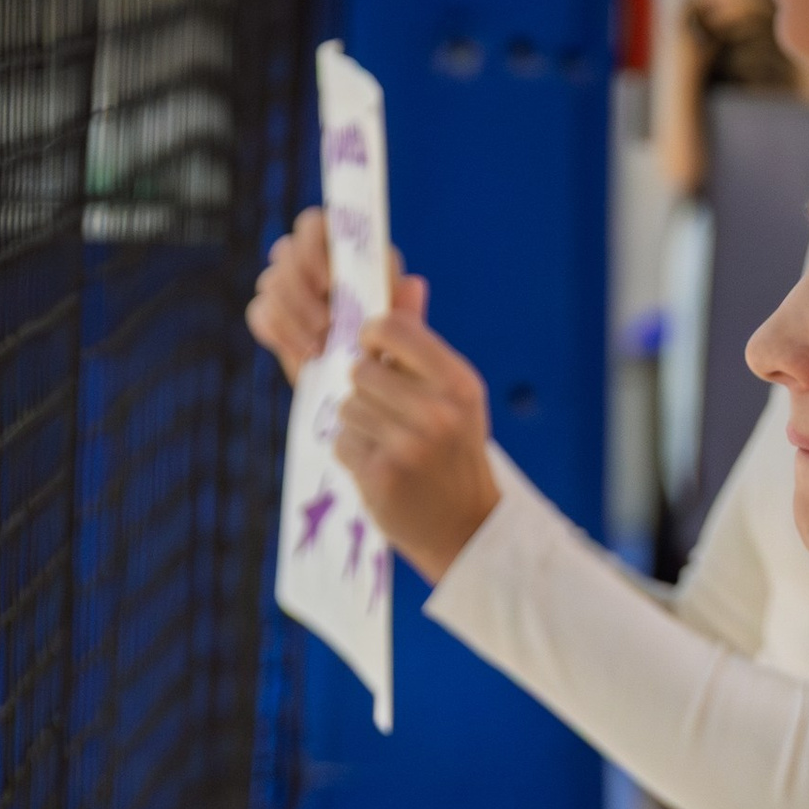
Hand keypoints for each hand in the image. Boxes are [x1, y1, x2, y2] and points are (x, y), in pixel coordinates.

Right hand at [245, 209, 424, 385]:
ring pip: (271, 283)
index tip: (328, 283)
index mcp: (346, 250)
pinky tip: (306, 356)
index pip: (313, 224)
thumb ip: (407, 309)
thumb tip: (413, 284)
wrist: (366, 384)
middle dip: (301, 291)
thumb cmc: (391, 350)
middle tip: (326, 325)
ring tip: (322, 348)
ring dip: (294, 318)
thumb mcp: (405, 333)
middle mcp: (314, 260)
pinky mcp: (272, 314)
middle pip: (286, 251)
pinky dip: (281, 335)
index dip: (314, 248)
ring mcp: (289, 286)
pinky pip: (260, 312)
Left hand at [333, 305, 500, 577]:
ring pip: (347, 406)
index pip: (392, 328)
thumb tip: (407, 281)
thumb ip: (421, 342)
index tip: (375, 354)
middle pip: (360, 369)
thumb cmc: (453, 451)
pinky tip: (379, 467)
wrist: (467, 526)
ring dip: (357, 424)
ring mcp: (410, 445)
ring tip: (387, 444)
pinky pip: (341, 441)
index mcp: (458, 382)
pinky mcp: (382, 475)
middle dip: (364, 390)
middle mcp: (438, 411)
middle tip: (387, 414)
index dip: (372, 337)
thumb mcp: (452, 394)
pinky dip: (352, 453)